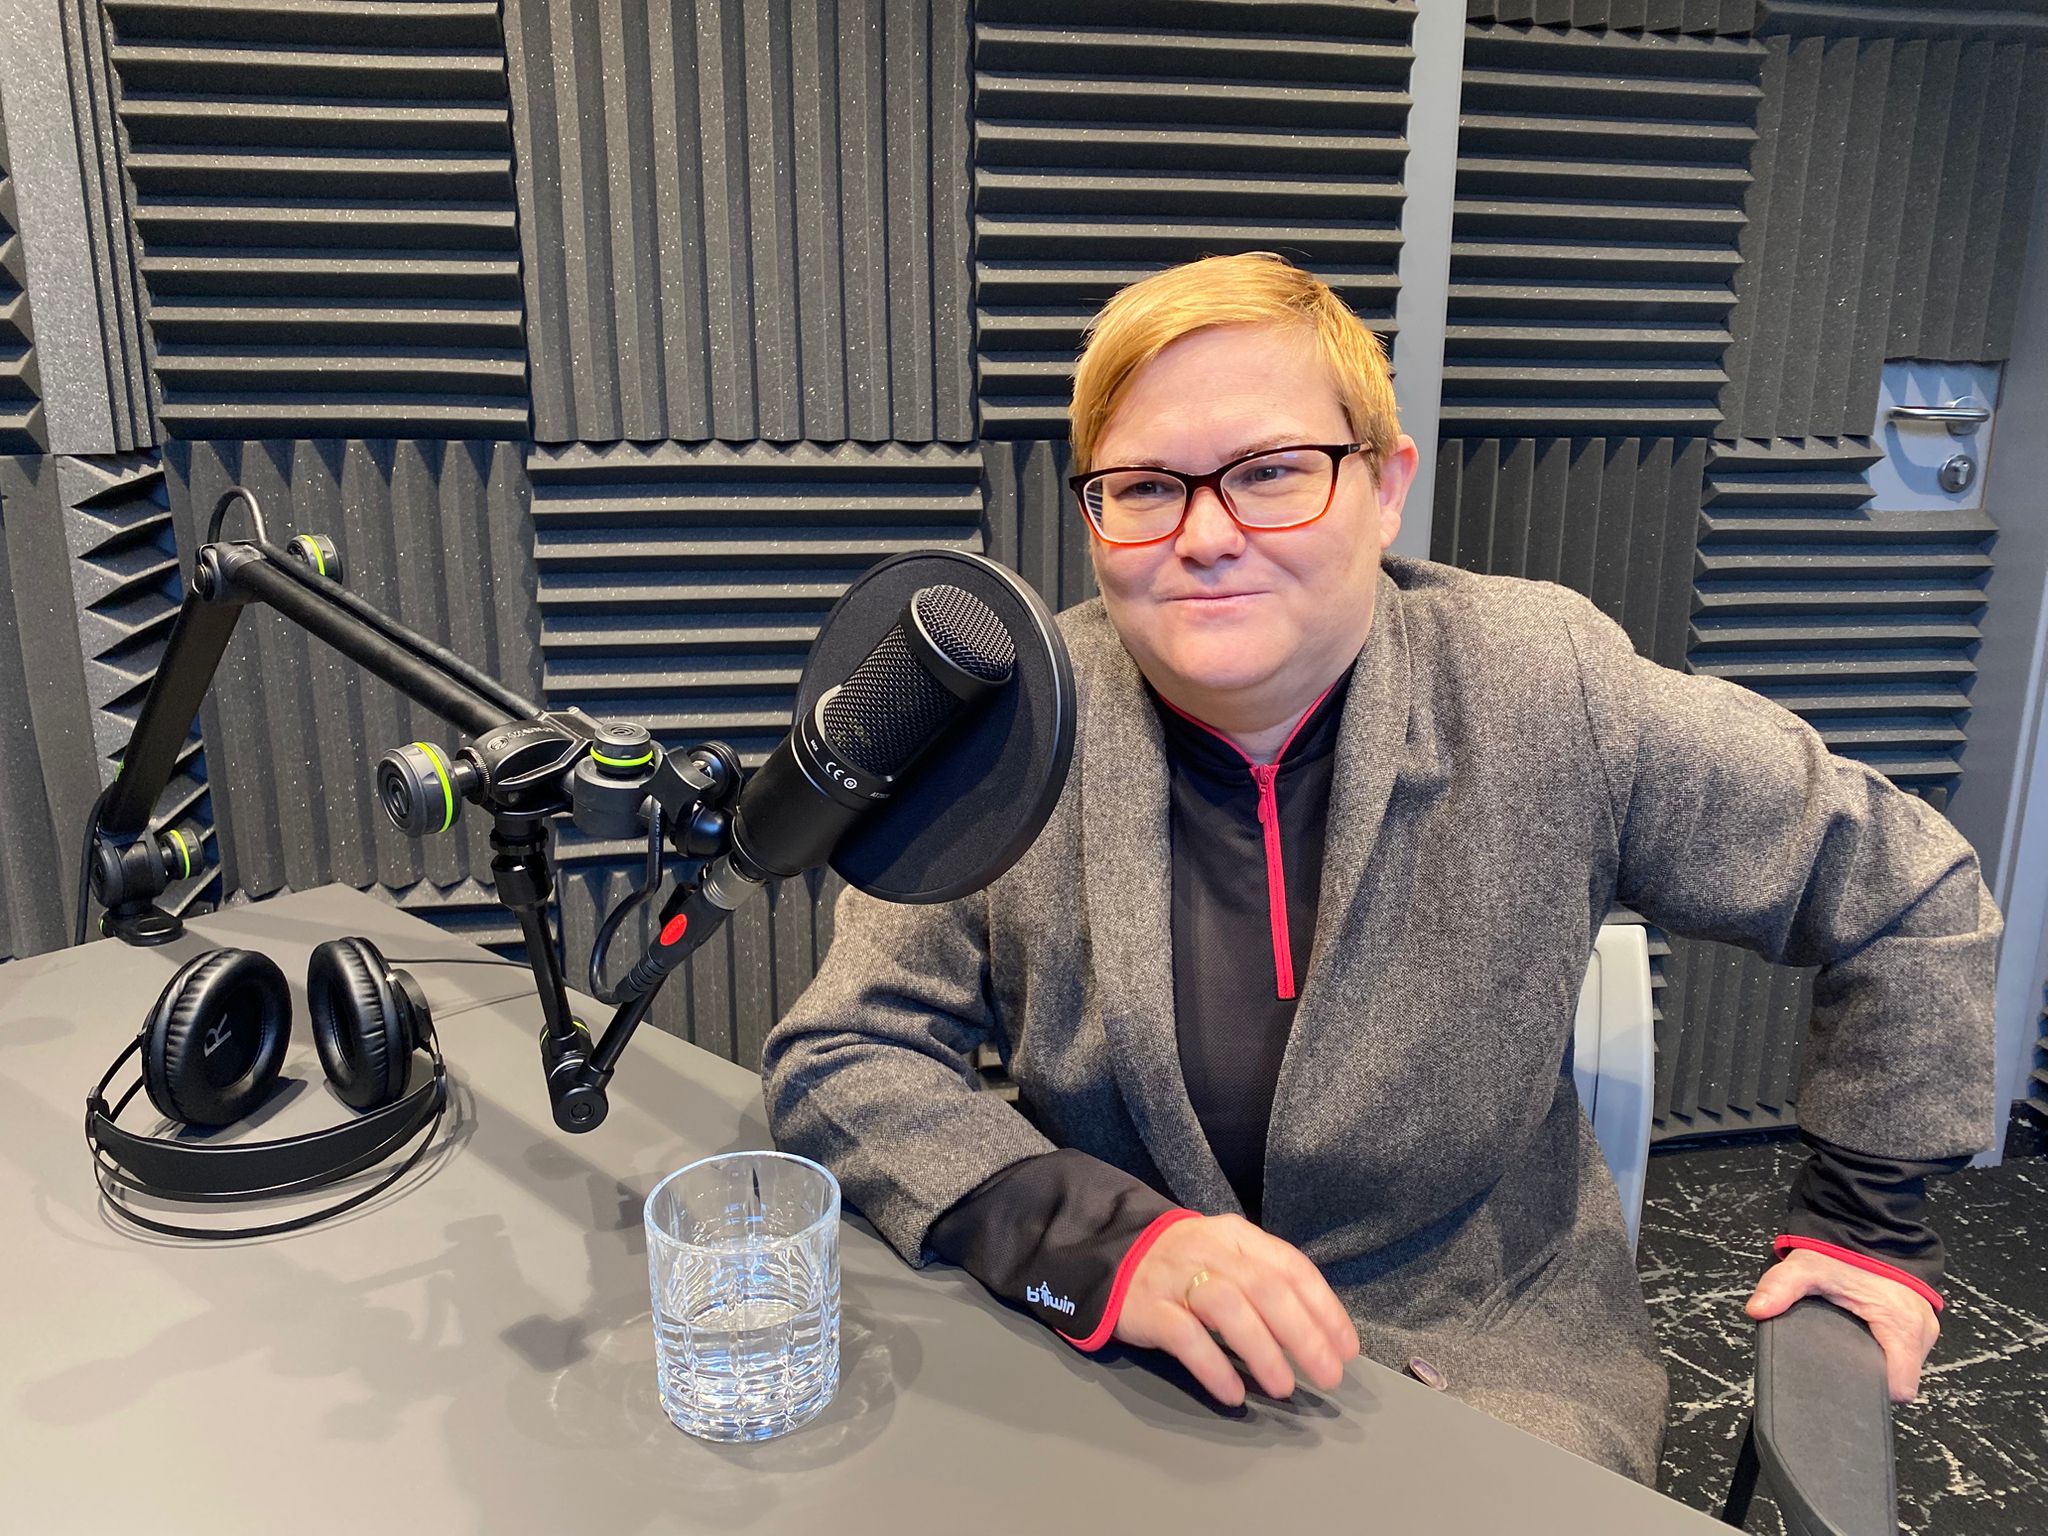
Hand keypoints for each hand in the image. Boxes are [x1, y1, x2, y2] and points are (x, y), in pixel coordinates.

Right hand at [1112, 1213, 1359, 1405]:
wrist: (1106, 1254)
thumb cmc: (1180, 1265)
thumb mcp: (1225, 1256)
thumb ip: (1264, 1280)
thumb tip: (1317, 1330)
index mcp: (1237, 1238)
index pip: (1291, 1267)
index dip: (1324, 1308)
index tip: (1345, 1347)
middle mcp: (1210, 1252)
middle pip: (1266, 1288)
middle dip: (1304, 1335)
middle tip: (1327, 1375)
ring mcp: (1176, 1278)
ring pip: (1229, 1308)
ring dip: (1263, 1350)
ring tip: (1284, 1386)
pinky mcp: (1146, 1307)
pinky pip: (1185, 1336)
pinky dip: (1213, 1366)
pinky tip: (1232, 1392)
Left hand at [1743, 1247, 1939, 1402]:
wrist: (1866, 1226)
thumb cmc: (1842, 1251)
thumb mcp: (1806, 1268)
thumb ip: (1780, 1288)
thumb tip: (1757, 1310)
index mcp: (1902, 1325)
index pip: (1900, 1387)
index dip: (1872, 1389)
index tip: (1846, 1381)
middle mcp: (1922, 1330)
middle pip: (1900, 1378)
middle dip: (1872, 1375)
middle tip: (1841, 1362)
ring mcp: (1925, 1326)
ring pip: (1904, 1365)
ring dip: (1880, 1361)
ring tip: (1851, 1349)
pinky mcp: (1921, 1321)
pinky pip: (1906, 1348)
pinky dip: (1887, 1348)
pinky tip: (1864, 1339)